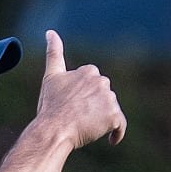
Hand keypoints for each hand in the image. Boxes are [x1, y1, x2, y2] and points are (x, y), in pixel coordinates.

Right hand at [37, 30, 127, 149]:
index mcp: (89, 71)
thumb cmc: (50, 106)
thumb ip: (53, 52)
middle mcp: (102, 81)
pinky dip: (117, 133)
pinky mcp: (114, 116)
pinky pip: (120, 126)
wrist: (54, 129)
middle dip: (93, 109)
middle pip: (102, 99)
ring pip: (110, 111)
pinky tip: (111, 140)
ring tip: (85, 129)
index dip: (82, 99)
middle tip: (76, 120)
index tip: (72, 107)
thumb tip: (50, 31)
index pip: (92, 87)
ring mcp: (109, 99)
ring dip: (101, 120)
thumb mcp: (51, 76)